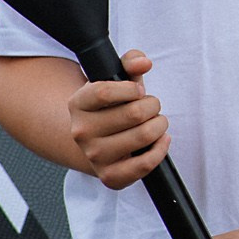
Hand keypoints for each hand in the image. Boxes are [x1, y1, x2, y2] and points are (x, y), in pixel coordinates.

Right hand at [68, 52, 169, 188]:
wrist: (100, 141)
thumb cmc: (113, 106)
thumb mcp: (117, 79)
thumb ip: (130, 62)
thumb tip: (143, 62)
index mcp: (78, 104)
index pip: (104, 91)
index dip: (131, 88)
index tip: (138, 90)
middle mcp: (81, 132)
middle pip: (134, 113)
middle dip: (152, 105)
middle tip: (150, 107)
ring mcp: (94, 156)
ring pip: (144, 135)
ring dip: (160, 125)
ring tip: (154, 122)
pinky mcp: (110, 176)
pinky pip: (145, 164)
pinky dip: (160, 149)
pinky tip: (160, 140)